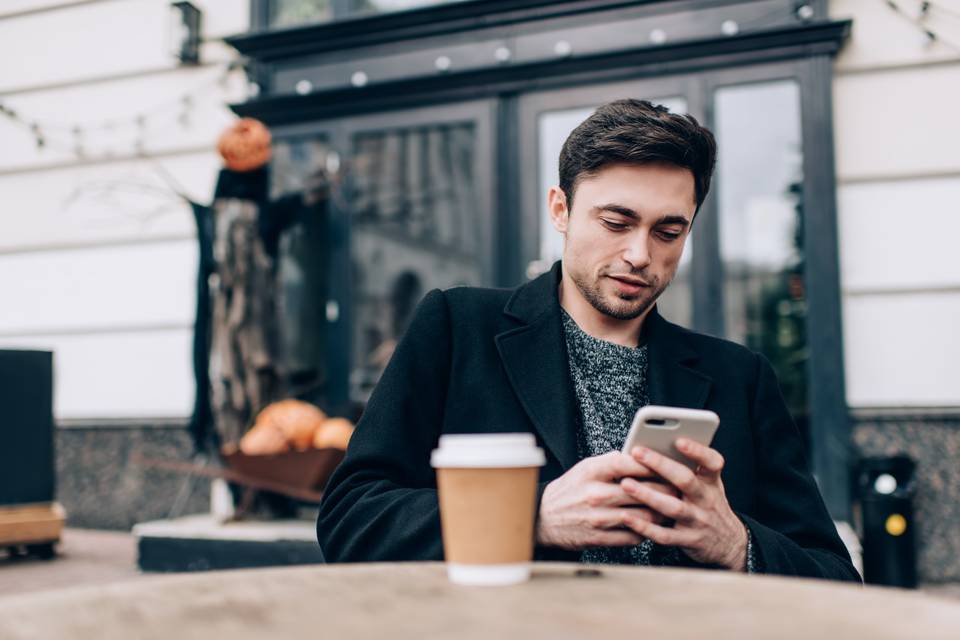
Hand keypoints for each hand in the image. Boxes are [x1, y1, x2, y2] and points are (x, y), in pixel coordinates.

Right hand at [536, 451, 680, 550]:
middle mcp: (594, 494)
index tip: (665, 463)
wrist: (542, 518)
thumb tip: (637, 455)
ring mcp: (597, 518)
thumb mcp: (583, 468)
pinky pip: (631, 536)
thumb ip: (609, 461)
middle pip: (639, 491)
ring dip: (660, 513)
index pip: (625, 463)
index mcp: (591, 472)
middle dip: (663, 490)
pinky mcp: (599, 538)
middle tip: (679, 488)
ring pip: (640, 516)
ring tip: (672, 508)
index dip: (648, 463)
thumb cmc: (568, 490)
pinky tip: (654, 525)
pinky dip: (646, 531)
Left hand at [621, 439, 748, 570]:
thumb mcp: (707, 484)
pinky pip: (664, 535)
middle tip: (637, 452)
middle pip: (686, 480)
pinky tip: (627, 517)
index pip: (713, 462)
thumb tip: (655, 443)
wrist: (729, 542)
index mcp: (711, 481)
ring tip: (626, 484)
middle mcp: (706, 499)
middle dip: (660, 465)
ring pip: (673, 507)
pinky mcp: (687, 540)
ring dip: (648, 495)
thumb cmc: (708, 504)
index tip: (679, 440)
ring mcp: (698, 521)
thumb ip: (688, 467)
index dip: (698, 451)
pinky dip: (644, 526)